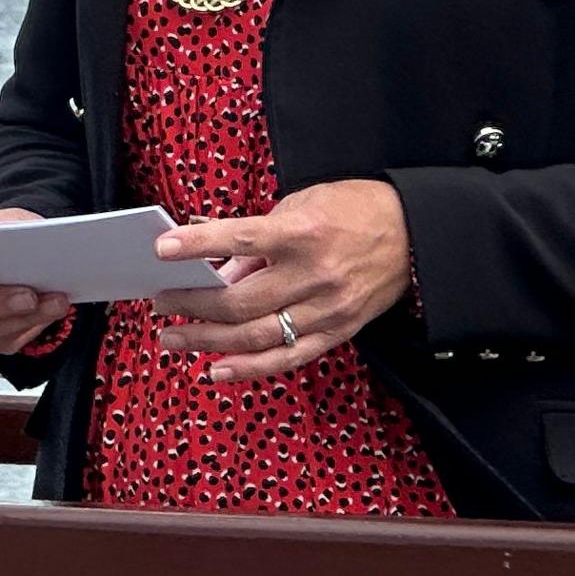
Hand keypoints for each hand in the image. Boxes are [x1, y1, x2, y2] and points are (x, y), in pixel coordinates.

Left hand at [148, 179, 412, 383]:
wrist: (416, 234)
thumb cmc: (354, 210)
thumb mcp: (302, 206)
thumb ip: (257, 238)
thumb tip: (214, 266)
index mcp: (304, 233)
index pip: (241, 239)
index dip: (197, 246)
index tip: (161, 250)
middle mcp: (314, 275)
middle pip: (239, 300)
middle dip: (190, 304)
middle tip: (159, 303)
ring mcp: (326, 309)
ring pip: (255, 336)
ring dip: (206, 340)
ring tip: (172, 338)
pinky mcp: (337, 332)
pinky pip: (287, 358)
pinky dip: (248, 369)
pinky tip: (215, 369)